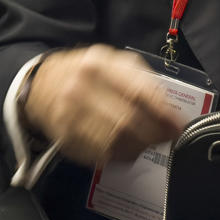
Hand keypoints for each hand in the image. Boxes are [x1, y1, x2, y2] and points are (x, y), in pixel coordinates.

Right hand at [23, 44, 186, 165]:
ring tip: (145, 143)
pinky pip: (100, 156)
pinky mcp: (65, 138)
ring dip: (138, 148)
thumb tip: (171, 115)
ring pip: (115, 142)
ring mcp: (69, 115)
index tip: (178, 127)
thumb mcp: (114, 64)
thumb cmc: (86, 74)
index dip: (163, 114)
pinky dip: (119, 156)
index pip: (138, 92)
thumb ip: (144, 83)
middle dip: (153, 135)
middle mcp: (81, 88)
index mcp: (98, 64)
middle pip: (128, 121)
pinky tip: (124, 148)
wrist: (41, 85)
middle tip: (165, 138)